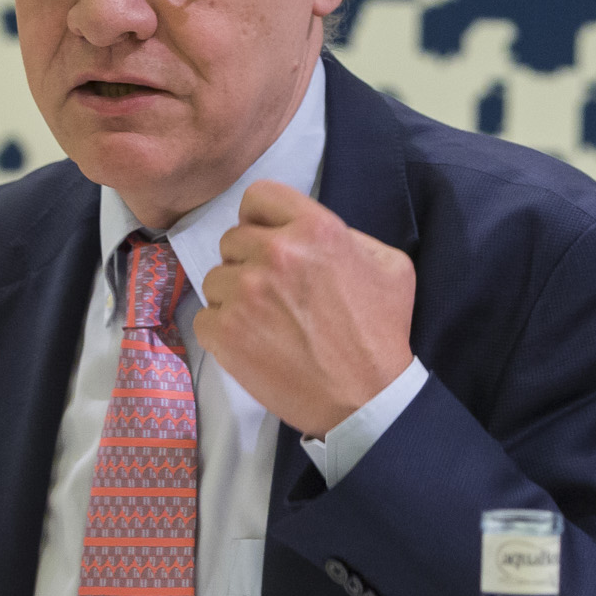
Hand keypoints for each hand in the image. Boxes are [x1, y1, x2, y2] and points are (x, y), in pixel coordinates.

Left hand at [195, 182, 416, 437]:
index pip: (259, 197)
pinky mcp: (225, 332)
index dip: (261, 219)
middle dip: (249, 262)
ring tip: (266, 323)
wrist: (365, 398)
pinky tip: (253, 344)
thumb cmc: (381, 333)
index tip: (268, 240)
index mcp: (315, 229)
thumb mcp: (390, 266)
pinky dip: (223, 332)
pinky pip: (205, 317)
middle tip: (275, 293)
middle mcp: (275, 254)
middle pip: (232, 240)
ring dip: (235, 298)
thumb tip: (310, 232)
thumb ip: (350, 236)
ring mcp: (245, 293)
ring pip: (215, 280)